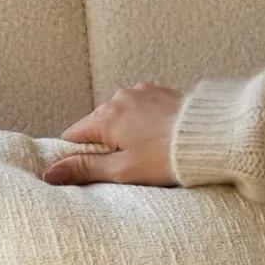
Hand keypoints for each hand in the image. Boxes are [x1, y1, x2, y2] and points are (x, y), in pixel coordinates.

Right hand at [42, 82, 182, 186]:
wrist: (214, 138)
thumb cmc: (168, 157)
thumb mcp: (122, 170)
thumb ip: (85, 169)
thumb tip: (50, 173)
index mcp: (105, 116)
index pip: (74, 136)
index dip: (79, 156)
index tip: (92, 170)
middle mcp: (120, 97)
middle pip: (99, 125)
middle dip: (107, 145)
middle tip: (128, 167)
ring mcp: (142, 92)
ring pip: (122, 117)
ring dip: (128, 133)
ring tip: (149, 153)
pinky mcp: (161, 92)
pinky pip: (143, 109)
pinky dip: (146, 123)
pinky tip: (161, 138)